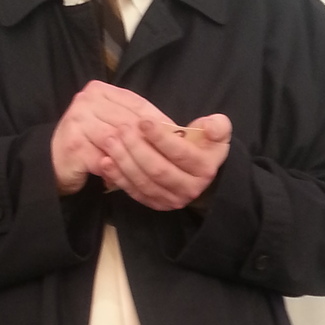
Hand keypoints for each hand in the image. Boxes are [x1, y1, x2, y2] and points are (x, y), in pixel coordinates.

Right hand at [50, 81, 169, 194]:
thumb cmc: (88, 143)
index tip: (178, 135)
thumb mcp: (111, 124)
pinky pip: (106, 160)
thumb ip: (132, 121)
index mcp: (99, 90)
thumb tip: (172, 130)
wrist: (52, 161)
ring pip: (120, 141)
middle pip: (129, 122)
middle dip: (152, 141)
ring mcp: (78, 122)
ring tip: (154, 169)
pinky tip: (131, 179)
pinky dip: (120, 170)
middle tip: (171, 157)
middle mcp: (86, 101)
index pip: (137, 103)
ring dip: (137, 157)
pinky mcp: (75, 146)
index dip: (159, 120)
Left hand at [97, 112, 231, 211]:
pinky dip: (118, 178)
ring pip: (144, 182)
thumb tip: (209, 127)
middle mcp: (189, 189)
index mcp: (204, 169)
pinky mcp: (156, 204)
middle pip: (158, 170)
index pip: (180, 153)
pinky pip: (134, 193)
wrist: (200, 172)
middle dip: (137, 148)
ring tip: (110, 141)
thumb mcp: (218, 132)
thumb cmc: (204, 146)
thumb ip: (217, 126)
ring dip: (124, 162)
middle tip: (121, 129)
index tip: (143, 120)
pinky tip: (106, 162)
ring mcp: (171, 200)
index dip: (160, 137)